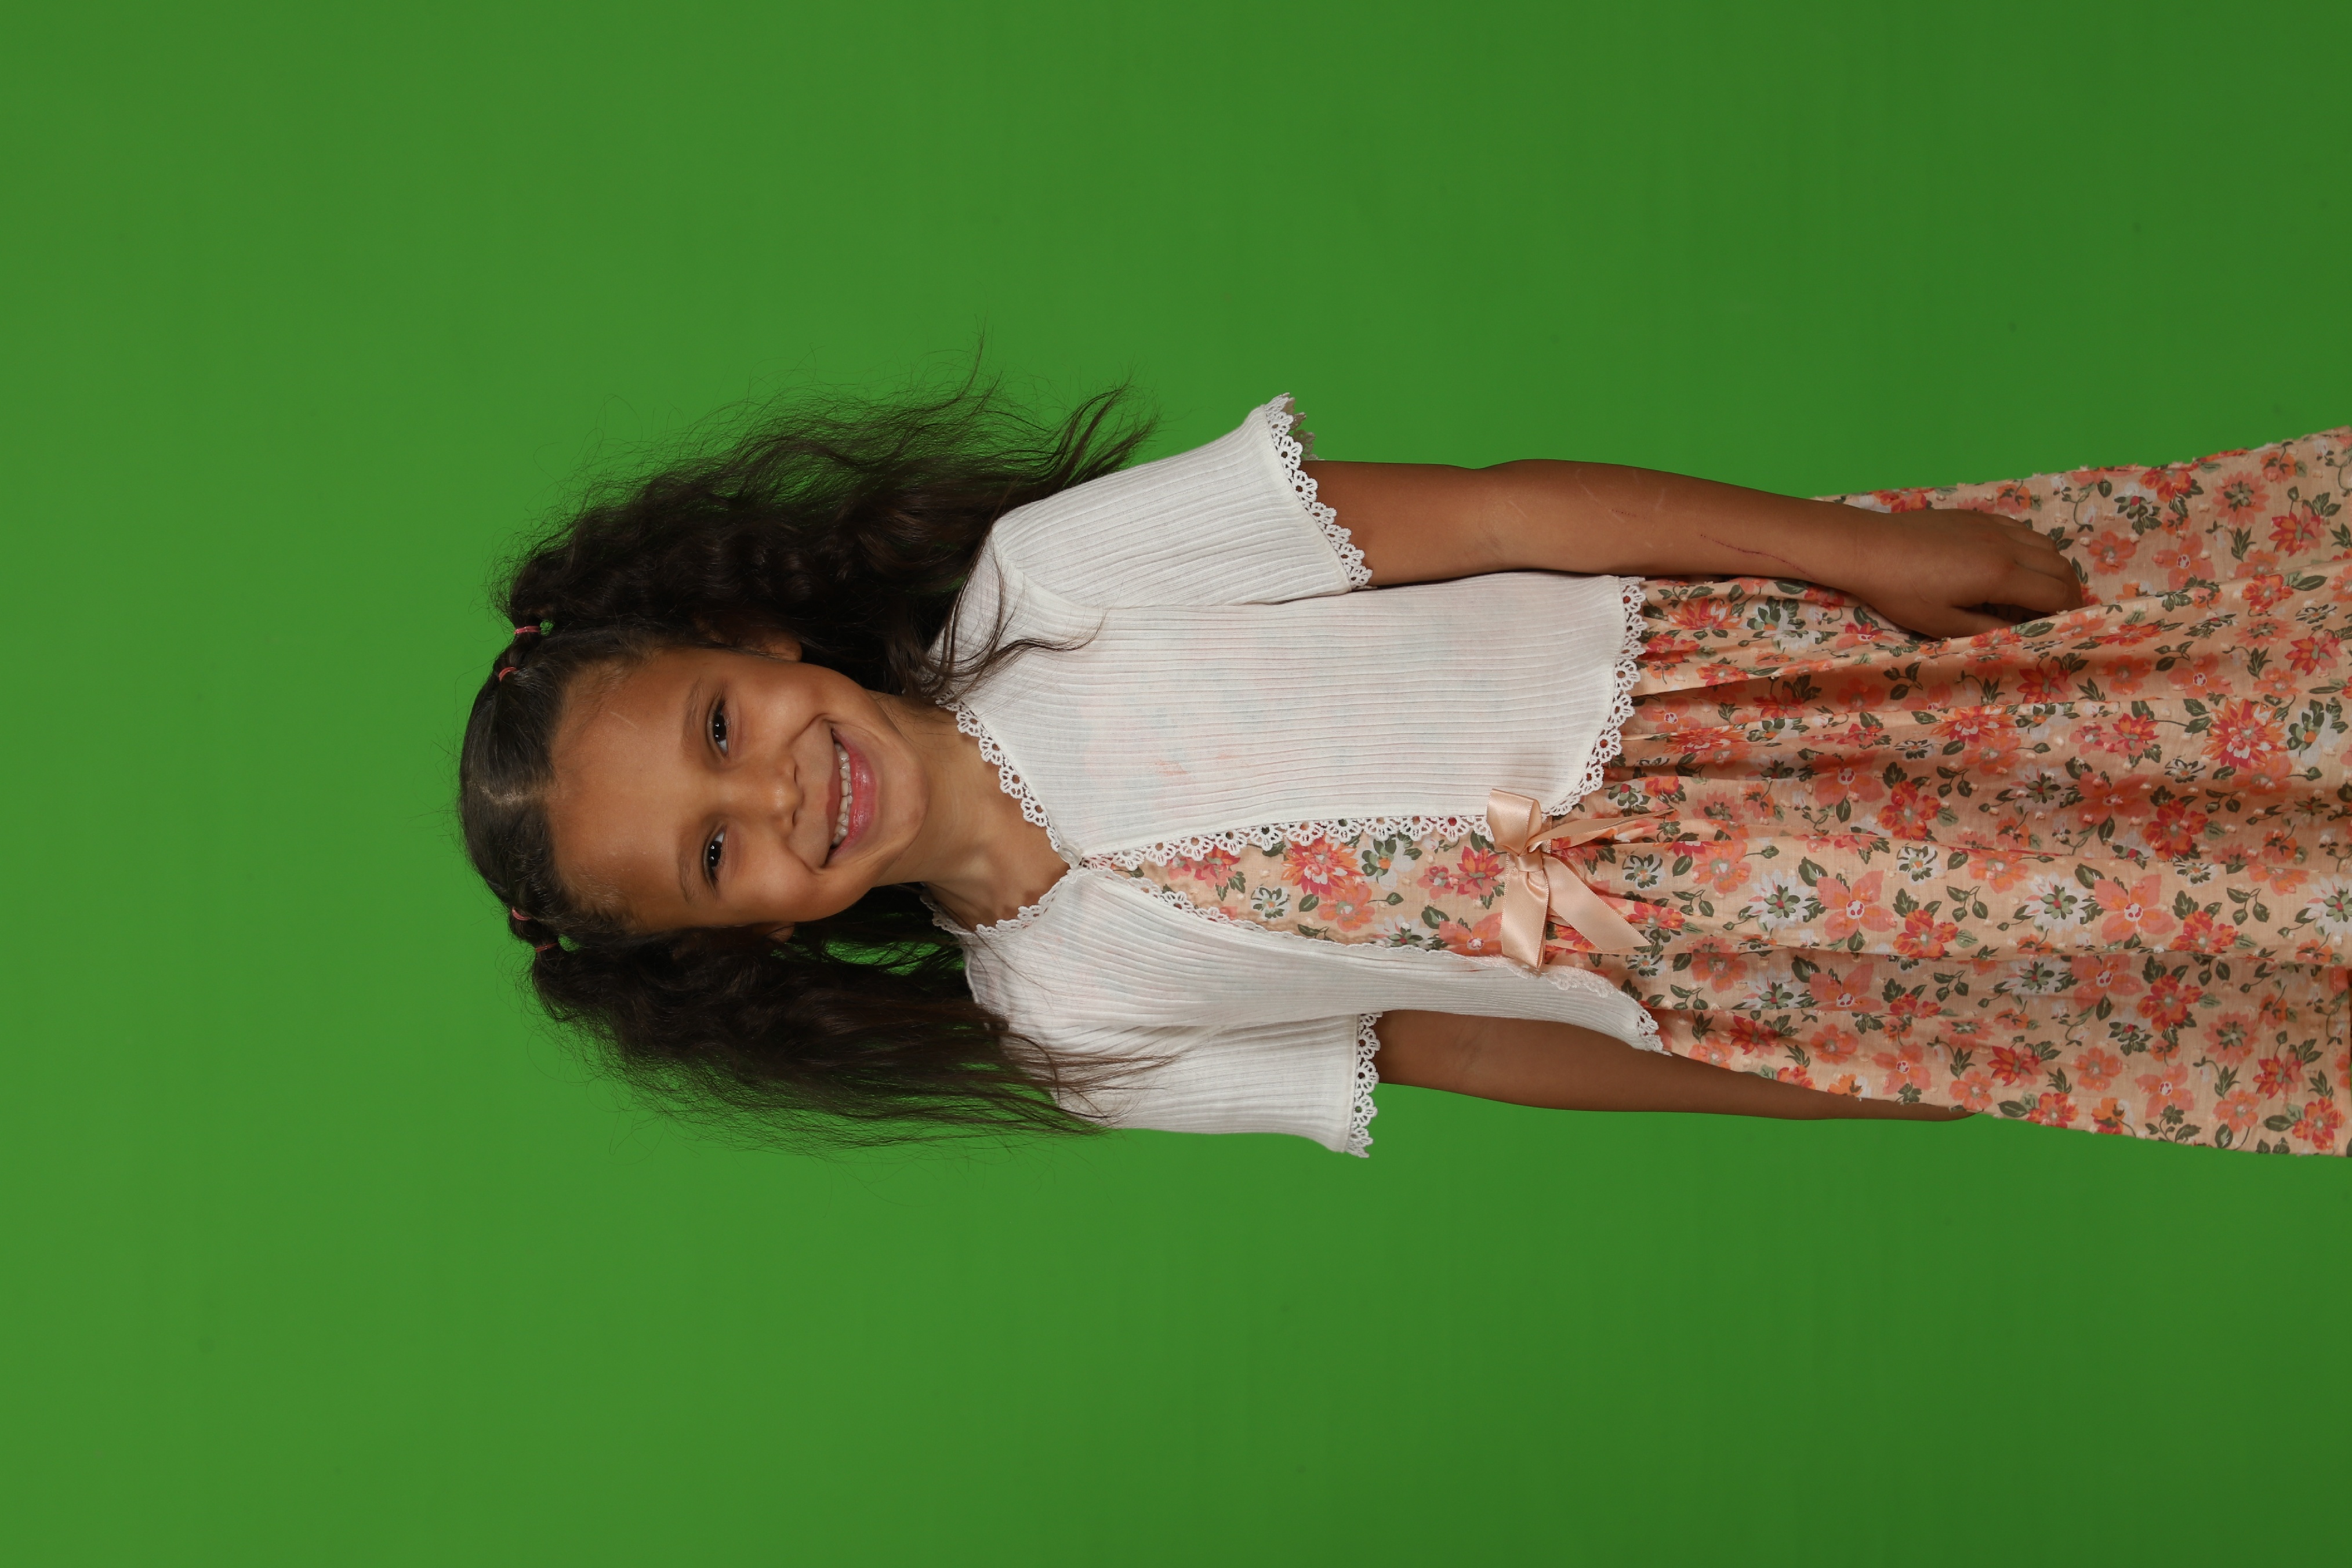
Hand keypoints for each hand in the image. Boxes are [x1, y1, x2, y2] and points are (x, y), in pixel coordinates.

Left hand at [1825, 508, 2085, 638]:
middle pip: (2059, 566)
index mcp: (2000, 575)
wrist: (1870, 548)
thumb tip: (2024, 634)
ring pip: (2044, 545)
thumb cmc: (1902, 592)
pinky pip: (2021, 530)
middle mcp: (2005, 545)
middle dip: (2068, 591)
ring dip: (2053, 568)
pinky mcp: (1978, 517)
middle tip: (2062, 612)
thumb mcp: (1944, 624)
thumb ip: (1990, 631)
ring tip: (2043, 591)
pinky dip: (2032, 549)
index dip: (2070, 612)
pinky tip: (2017, 564)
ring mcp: (1992, 526)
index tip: (2069, 626)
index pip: (2056, 593)